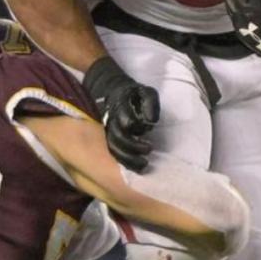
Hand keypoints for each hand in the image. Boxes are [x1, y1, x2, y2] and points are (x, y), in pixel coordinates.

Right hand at [80, 56, 158, 170]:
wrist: (114, 92)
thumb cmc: (135, 94)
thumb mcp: (146, 91)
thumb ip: (150, 103)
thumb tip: (152, 121)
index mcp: (119, 106)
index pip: (126, 121)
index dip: (137, 127)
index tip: (149, 127)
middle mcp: (111, 120)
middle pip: (118, 137)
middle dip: (134, 146)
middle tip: (150, 148)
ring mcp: (108, 130)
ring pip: (113, 148)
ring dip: (128, 159)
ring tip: (144, 164)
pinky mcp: (109, 139)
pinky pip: (114, 153)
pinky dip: (125, 163)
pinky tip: (138, 167)